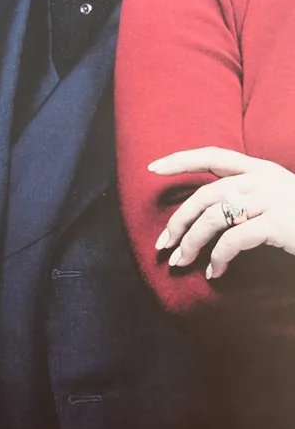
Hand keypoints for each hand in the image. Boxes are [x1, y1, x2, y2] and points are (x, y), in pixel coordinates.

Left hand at [148, 147, 294, 278]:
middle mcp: (264, 178)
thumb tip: (201, 215)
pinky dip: (217, 259)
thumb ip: (245, 198)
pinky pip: (232, 241)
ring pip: (212, 218)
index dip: (180, 160)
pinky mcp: (277, 223)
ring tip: (181, 262)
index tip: (152, 168)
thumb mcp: (276, 199)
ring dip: (191, 243)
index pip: (212, 155)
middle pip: (204, 195)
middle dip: (178, 220)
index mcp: (261, 168)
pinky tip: (215, 273)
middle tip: (162, 244)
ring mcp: (272, 199)